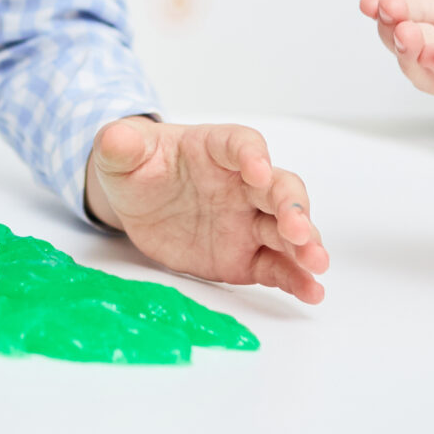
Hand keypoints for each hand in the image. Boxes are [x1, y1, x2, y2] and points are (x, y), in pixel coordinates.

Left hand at [85, 118, 327, 302]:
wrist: (136, 200)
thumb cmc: (138, 165)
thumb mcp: (120, 150)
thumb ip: (120, 144)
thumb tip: (115, 140)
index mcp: (216, 149)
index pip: (242, 145)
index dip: (252, 156)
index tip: (257, 170)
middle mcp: (243, 184)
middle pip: (278, 189)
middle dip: (293, 208)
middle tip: (300, 230)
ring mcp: (247, 221)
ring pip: (285, 230)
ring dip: (305, 246)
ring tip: (318, 265)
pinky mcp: (244, 256)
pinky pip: (274, 266)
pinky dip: (295, 279)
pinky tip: (311, 292)